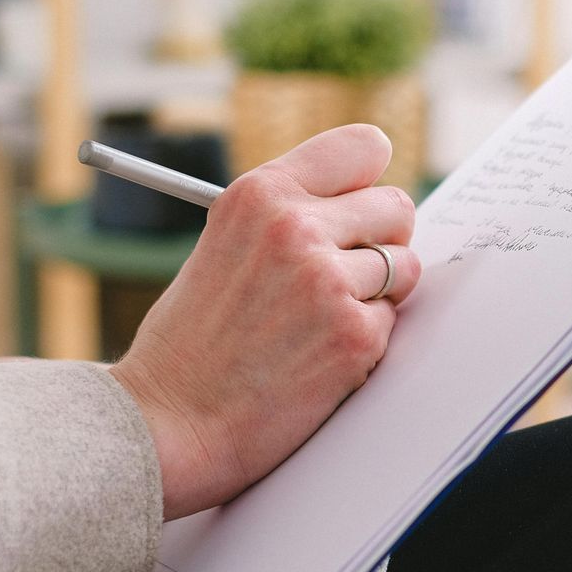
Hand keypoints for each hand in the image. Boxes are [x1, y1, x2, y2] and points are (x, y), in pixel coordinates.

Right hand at [111, 125, 423, 518]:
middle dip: (382, 240)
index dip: (368, 182)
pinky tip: (318, 357)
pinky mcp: (354, 334)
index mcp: (260, 193)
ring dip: (377, 295)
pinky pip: (393, 321)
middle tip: (347, 274)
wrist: (166, 422)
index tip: (363, 204)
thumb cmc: (190, 343)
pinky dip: (366, 341)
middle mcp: (296, 225)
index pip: (362, 148)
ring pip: (405, 265)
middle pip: (396, 206)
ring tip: (321, 321)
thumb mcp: (223, 246)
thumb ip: (286, 219)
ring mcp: (328, 279)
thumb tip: (361, 208)